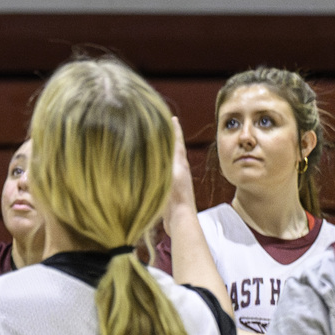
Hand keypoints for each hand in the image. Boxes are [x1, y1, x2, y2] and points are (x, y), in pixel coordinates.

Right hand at [163, 115, 198, 232]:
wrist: (181, 217)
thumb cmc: (176, 196)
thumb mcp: (170, 173)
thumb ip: (164, 159)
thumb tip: (158, 143)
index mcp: (180, 163)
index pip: (177, 141)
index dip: (175, 129)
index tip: (172, 117)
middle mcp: (179, 168)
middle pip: (174, 148)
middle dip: (169, 137)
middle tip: (164, 125)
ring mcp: (176, 179)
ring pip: (169, 159)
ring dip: (164, 150)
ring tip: (157, 143)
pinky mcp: (170, 188)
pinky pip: (164, 170)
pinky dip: (159, 164)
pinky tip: (154, 167)